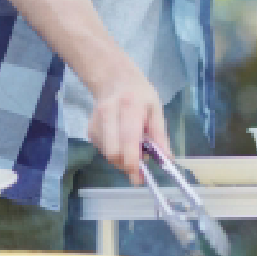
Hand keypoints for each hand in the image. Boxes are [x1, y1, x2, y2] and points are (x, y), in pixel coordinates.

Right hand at [85, 63, 169, 185]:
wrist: (113, 78)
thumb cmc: (139, 93)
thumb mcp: (156, 109)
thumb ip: (160, 135)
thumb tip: (166, 159)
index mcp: (129, 107)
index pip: (127, 141)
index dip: (133, 163)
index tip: (141, 177)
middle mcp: (108, 114)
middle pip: (113, 153)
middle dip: (127, 165)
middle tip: (139, 165)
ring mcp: (96, 122)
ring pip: (107, 155)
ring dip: (121, 159)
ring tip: (132, 146)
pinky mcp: (90, 129)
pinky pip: (103, 151)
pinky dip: (114, 152)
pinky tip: (121, 140)